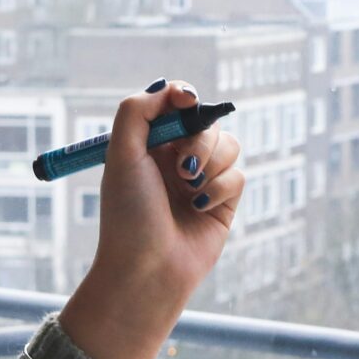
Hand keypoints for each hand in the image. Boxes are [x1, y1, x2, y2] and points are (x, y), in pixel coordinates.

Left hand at [57, 79, 240, 358]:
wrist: (147, 269)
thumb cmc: (129, 214)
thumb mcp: (120, 154)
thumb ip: (138, 110)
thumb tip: (173, 90)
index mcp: (148, 144)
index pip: (175, 104)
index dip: (184, 97)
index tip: (186, 101)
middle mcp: (175, 159)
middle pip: (207, 122)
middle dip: (198, 139)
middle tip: (182, 166)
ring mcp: (201, 180)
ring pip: (229, 145)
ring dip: (211, 163)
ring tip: (189, 188)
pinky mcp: (223, 202)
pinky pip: (239, 175)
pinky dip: (221, 187)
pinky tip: (201, 208)